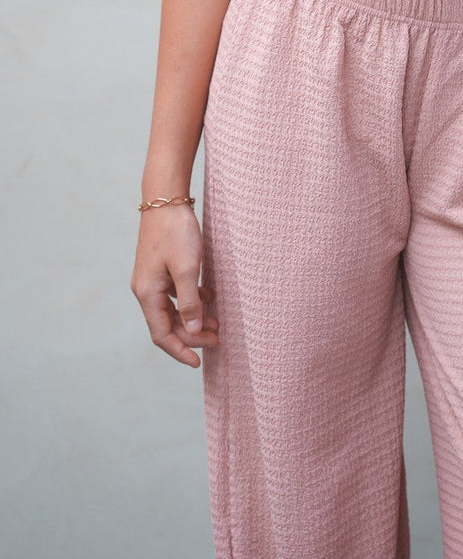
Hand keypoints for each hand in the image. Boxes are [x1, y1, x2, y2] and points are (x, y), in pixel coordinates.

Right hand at [131, 205, 218, 367]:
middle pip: (168, 324)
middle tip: (218, 339)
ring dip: (194, 318)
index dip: (180, 350)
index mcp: (147, 293)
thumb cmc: (176, 231)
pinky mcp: (161, 267)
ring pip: (173, 309)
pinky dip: (192, 300)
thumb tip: (192, 329)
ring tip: (217, 323)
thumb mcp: (187, 267)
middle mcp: (146, 289)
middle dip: (192, 335)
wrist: (166, 198)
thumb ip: (190, 301)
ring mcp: (153, 278)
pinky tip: (210, 297)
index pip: (161, 334)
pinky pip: (176, 293)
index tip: (198, 363)